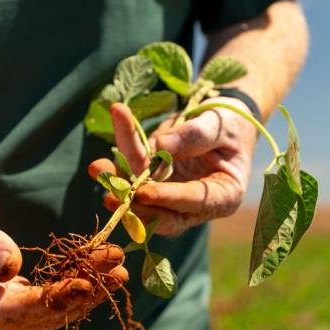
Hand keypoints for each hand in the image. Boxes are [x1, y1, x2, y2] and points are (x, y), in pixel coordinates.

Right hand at [0, 169, 127, 329]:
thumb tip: (11, 268)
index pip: (7, 310)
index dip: (49, 301)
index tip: (86, 285)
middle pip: (32, 317)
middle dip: (78, 298)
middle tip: (118, 275)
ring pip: (41, 312)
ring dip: (82, 294)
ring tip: (119, 272)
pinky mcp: (0, 293)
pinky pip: (39, 298)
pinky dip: (69, 286)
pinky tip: (97, 272)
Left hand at [87, 100, 257, 235]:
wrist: (224, 120)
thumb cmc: (232, 123)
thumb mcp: (220, 125)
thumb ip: (195, 135)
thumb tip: (160, 146)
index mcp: (224, 196)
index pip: (195, 201)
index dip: (168, 198)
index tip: (144, 192)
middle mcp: (197, 204)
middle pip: (163, 209)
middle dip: (134, 202)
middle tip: (110, 193)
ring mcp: (174, 196)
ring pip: (142, 197)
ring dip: (118, 185)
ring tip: (98, 168)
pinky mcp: (156, 184)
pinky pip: (134, 177)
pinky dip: (117, 168)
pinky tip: (99, 163)